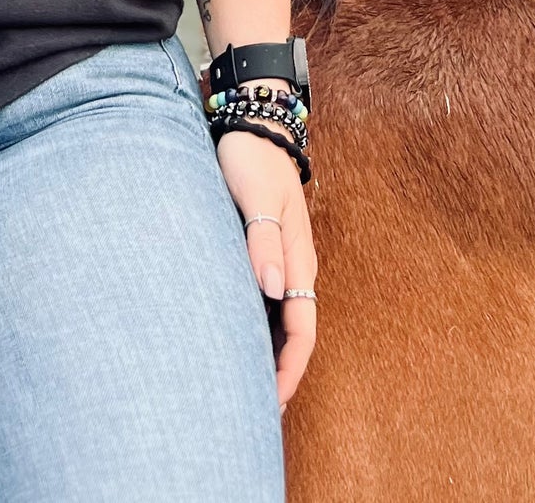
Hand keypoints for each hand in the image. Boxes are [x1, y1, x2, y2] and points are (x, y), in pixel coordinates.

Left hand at [212, 116, 316, 412]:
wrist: (253, 122)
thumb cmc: (251, 159)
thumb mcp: (256, 197)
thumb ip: (263, 242)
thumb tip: (274, 290)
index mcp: (299, 259)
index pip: (301, 331)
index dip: (288, 371)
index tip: (270, 403)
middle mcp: (294, 266)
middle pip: (293, 334)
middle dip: (278, 374)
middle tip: (250, 411)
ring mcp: (280, 259)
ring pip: (279, 320)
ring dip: (266, 353)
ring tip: (239, 385)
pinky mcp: (263, 249)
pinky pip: (265, 301)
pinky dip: (255, 326)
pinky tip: (232, 338)